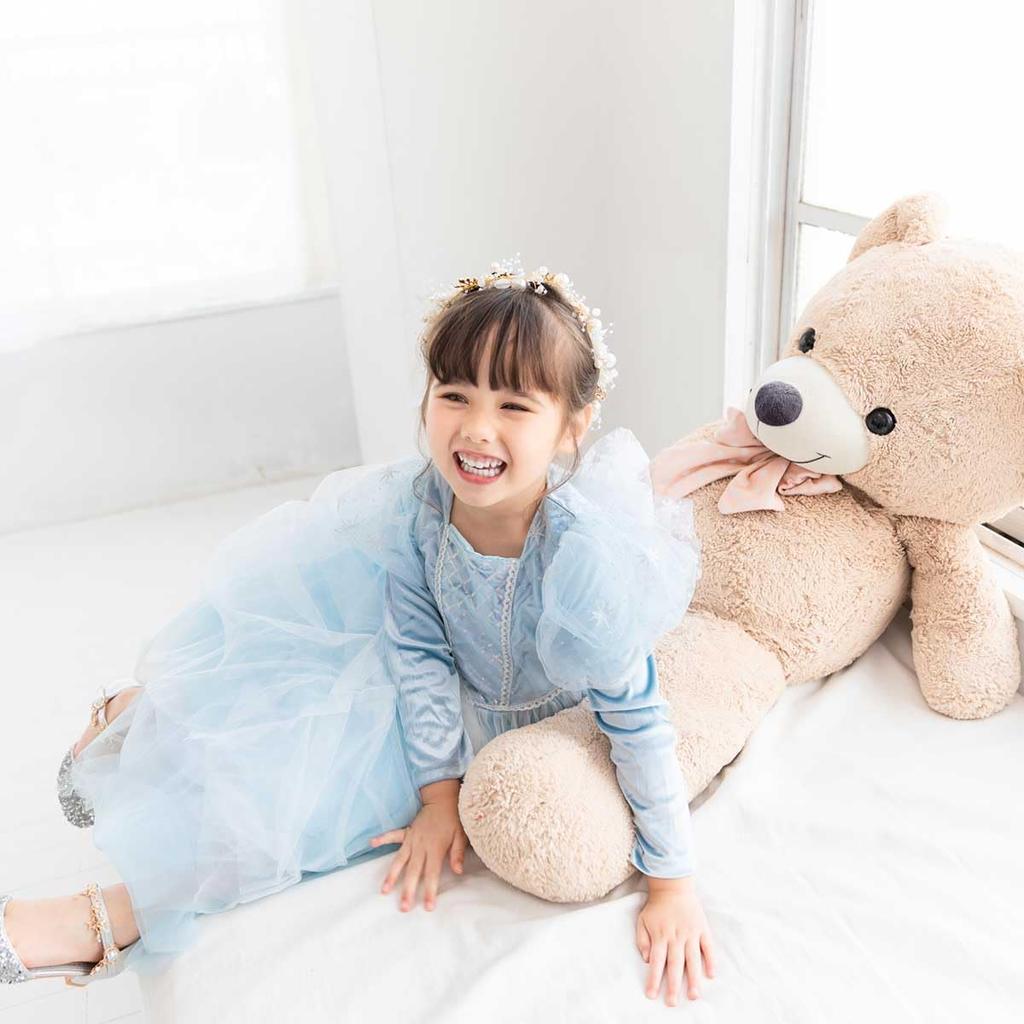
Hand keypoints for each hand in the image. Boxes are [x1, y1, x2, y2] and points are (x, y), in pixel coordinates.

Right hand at [369, 779, 466, 911]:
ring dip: (392, 875)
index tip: (428, 906)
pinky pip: (393, 836)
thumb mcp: (461, 835)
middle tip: (403, 907)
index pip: (432, 873)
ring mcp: (411, 839)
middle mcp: (421, 845)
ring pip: (400, 860)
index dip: (430, 890)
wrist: (443, 799)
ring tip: (384, 890)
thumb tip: (459, 871)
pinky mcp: (406, 832)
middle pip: (413, 871)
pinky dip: (382, 839)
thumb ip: (458, 853)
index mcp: (435, 848)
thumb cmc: (454, 819)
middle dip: (408, 890)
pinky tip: (372, 843)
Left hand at [636, 875, 714, 1005]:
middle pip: (674, 965)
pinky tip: (711, 974)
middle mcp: (676, 937)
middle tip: (672, 1003)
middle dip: (673, 985)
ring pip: (692, 959)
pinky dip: (710, 960)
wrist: (673, 886)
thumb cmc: (656, 906)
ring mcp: (690, 933)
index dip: (653, 979)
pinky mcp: (702, 929)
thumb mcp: (642, 920)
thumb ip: (642, 940)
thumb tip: (646, 959)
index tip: (651, 995)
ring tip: (693, 995)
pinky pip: (708, 947)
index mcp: (660, 936)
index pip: (656, 962)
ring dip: (693, 978)